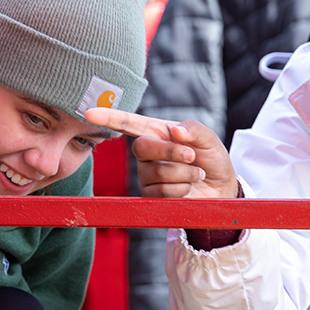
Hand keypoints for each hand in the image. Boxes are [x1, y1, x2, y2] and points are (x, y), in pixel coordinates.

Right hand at [84, 109, 237, 198]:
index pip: (128, 123)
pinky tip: (188, 187)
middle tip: (193, 156)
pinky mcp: (150, 196)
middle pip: (141, 147)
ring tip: (196, 174)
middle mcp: (147, 153)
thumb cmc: (211, 158)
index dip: (109, 117)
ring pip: (157, 172)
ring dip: (185, 173)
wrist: (220, 188)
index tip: (90, 113)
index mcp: (156, 132)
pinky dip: (182, 189)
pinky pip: (161, 192)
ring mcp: (146, 174)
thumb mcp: (209, 139)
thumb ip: (194, 129)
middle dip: (171, 152)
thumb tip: (176, 131)